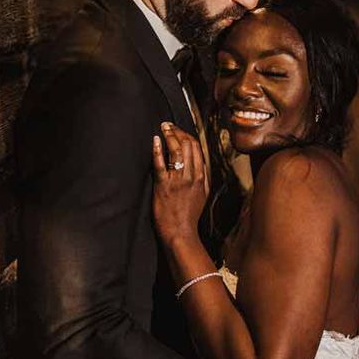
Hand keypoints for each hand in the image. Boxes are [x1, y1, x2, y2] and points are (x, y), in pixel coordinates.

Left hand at [152, 122, 208, 244]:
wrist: (181, 233)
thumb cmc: (189, 216)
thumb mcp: (202, 195)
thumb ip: (202, 177)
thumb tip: (199, 162)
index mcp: (201, 177)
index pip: (197, 149)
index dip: (187, 135)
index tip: (179, 130)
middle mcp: (192, 176)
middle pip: (188, 146)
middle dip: (178, 131)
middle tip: (168, 125)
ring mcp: (178, 180)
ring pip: (177, 151)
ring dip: (169, 136)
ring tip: (163, 128)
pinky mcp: (164, 186)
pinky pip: (161, 164)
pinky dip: (158, 150)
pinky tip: (155, 141)